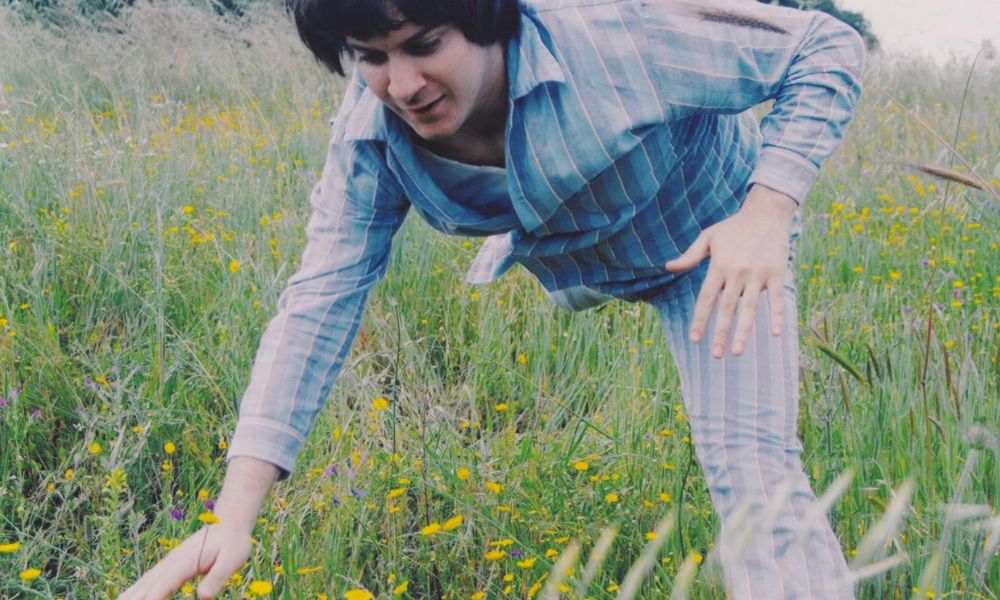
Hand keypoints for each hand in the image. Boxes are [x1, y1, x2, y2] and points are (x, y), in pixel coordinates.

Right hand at [118, 521, 251, 599]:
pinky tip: (126, 597)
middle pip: (148, 585)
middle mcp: (172, 561)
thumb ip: (218, 577)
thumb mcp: (232, 559)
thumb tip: (203, 597)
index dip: (153, 598)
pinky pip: (148, 580)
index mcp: (187, 561)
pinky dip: (135, 590)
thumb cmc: (233, 543)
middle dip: (135, 599)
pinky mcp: (170, 565)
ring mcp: (169, 562)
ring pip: (144, 582)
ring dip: (130, 595)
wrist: (229, 523)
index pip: (166, 583)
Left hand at [665, 185, 796, 357]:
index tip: (694, 339)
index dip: (700, 319)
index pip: (706, 298)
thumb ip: (689, 255)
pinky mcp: (776, 273)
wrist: (767, 212)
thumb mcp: (708, 237)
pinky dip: (777, 316)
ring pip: (750, 309)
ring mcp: (758, 274)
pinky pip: (776, 299)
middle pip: (727, 309)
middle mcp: (737, 272)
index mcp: (719, 266)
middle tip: (715, 355)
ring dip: (744, 332)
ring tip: (738, 353)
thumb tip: (668, 266)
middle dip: (720, 333)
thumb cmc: (734, 227)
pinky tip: (774, 334)